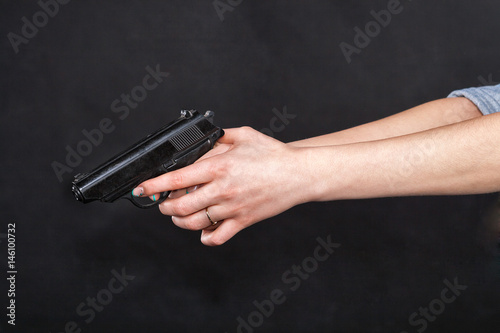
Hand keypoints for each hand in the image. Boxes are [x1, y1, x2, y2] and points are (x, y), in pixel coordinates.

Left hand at [133, 127, 312, 245]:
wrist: (299, 174)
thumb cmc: (274, 154)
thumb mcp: (244, 135)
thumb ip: (219, 137)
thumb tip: (203, 140)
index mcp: (218, 167)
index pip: (176, 179)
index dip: (153, 185)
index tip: (142, 189)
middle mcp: (222, 189)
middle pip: (180, 207)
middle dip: (164, 206)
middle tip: (163, 203)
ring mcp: (232, 208)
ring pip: (194, 223)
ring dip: (180, 221)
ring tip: (178, 215)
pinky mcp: (243, 221)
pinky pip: (218, 236)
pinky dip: (206, 237)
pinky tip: (203, 230)